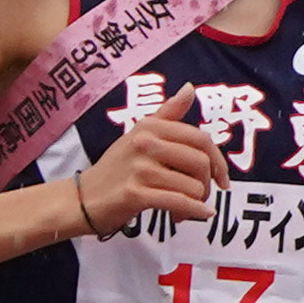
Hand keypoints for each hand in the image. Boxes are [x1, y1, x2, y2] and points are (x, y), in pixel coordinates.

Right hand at [77, 87, 220, 235]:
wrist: (82, 198)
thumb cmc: (117, 168)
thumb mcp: (139, 134)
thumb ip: (168, 113)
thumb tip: (189, 88)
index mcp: (150, 126)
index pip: (200, 139)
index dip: (218, 160)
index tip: (222, 177)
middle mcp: (145, 143)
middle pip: (200, 162)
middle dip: (207, 184)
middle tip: (201, 195)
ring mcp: (139, 168)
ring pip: (192, 186)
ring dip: (196, 202)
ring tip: (184, 208)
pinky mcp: (135, 193)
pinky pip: (179, 202)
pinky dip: (195, 210)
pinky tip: (200, 214)